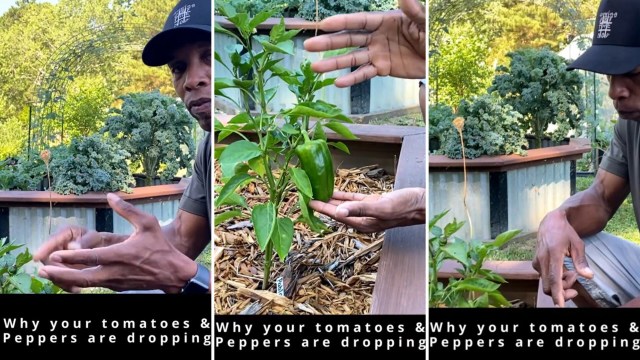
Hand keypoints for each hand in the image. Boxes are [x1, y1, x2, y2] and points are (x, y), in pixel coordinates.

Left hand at [36, 193, 196, 293]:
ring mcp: (115, 281)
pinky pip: (94, 285)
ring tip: (49, 275)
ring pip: (86, 284)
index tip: (54, 255)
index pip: (91, 258)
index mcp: (121, 254)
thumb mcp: (148, 223)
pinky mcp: (117, 287)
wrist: (172, 273)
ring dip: (66, 280)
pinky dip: (79, 283)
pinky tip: (68, 278)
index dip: (71, 257)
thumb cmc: (160, 246)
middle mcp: (115, 271)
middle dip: (61, 274)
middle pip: (83, 276)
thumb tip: (110, 196)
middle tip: (43, 270)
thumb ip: (127, 210)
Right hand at [303, 0, 424, 86]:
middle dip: (329, 43)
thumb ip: (414, 11)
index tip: (324, 25)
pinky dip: (352, 79)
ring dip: (333, 63)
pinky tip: (337, 83)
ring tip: (315, 68)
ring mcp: (377, 53)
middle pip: (349, 39)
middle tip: (308, 46)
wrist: (440, 58)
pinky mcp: (382, 68)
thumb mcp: (425, 23)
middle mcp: (377, 36)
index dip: (342, 23)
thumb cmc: (433, 35)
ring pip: (352, 58)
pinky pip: (364, 74)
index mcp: (385, 21)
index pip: (359, 22)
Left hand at [308, 187, 424, 232]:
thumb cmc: (405, 207)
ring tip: (316, 191)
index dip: (322, 208)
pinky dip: (343, 194)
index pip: (336, 216)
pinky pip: (353, 199)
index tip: (308, 201)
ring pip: (343, 205)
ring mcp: (367, 211)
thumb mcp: (381, 208)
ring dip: (330, 199)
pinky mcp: (373, 203)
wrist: (422, 204)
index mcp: (362, 224)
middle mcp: (362, 219)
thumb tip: (338, 212)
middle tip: (306, 194)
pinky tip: (333, 190)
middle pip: (337, 212)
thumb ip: (359, 209)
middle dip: (322, 204)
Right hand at [533, 210, 593, 306]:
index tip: (560, 305)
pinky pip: (545, 278)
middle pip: (549, 286)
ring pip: (547, 283)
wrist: (550, 223)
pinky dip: (555, 278)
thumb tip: (589, 276)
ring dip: (560, 283)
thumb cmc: (565, 233)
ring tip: (571, 271)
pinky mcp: (536, 263)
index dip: (557, 294)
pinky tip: (563, 270)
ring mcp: (537, 262)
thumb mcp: (577, 244)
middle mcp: (542, 260)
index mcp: (553, 254)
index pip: (554, 279)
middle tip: (575, 279)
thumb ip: (581, 261)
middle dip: (563, 290)